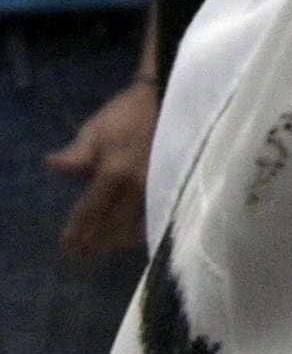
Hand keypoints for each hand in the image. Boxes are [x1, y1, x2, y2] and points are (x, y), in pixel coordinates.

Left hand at [47, 75, 157, 257]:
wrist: (172, 99)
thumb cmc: (130, 113)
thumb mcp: (98, 128)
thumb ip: (77, 153)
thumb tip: (53, 165)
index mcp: (115, 174)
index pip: (90, 211)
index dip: (77, 230)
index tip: (67, 246)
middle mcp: (138, 188)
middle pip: (114, 226)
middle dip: (96, 242)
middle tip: (82, 254)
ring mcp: (160, 189)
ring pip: (138, 226)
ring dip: (119, 240)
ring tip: (107, 246)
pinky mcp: (175, 186)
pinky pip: (157, 216)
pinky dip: (143, 229)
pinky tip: (136, 233)